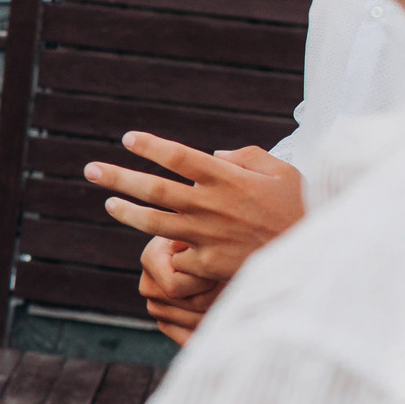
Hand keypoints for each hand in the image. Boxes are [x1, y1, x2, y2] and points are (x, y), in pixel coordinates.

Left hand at [86, 133, 303, 329]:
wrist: (314, 255)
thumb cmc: (300, 207)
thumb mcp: (280, 171)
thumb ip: (245, 156)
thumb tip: (214, 154)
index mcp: (226, 178)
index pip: (177, 156)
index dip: (149, 146)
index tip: (127, 139)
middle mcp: (210, 204)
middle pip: (152, 189)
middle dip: (117, 178)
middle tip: (90, 170)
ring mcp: (207, 235)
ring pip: (153, 223)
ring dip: (126, 212)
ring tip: (109, 204)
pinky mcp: (209, 264)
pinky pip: (177, 256)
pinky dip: (168, 250)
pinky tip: (159, 245)